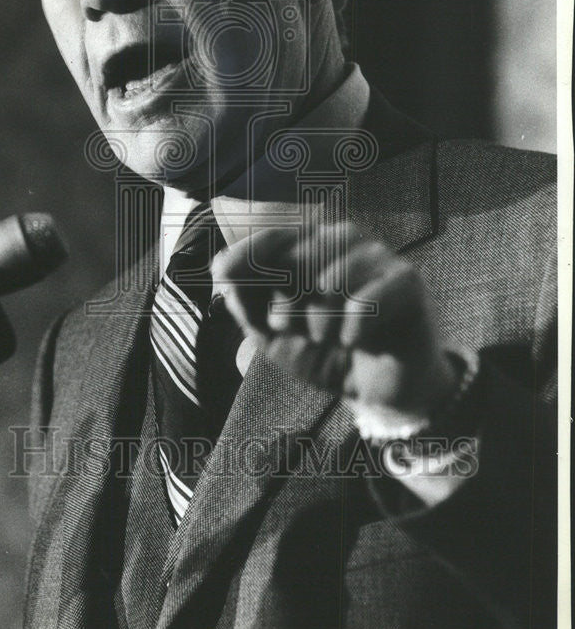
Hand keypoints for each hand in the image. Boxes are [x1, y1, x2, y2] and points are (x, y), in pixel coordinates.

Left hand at [212, 220, 456, 427]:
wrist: (375, 391)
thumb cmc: (323, 351)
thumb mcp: (272, 332)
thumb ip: (244, 298)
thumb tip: (220, 264)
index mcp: (310, 244)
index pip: (273, 237)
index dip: (249, 259)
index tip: (228, 281)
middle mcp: (343, 240)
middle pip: (297, 259)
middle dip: (288, 306)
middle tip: (302, 330)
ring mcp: (377, 257)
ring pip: (332, 278)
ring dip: (322, 321)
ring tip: (330, 338)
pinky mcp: (406, 282)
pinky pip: (366, 301)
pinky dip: (352, 329)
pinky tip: (355, 341)